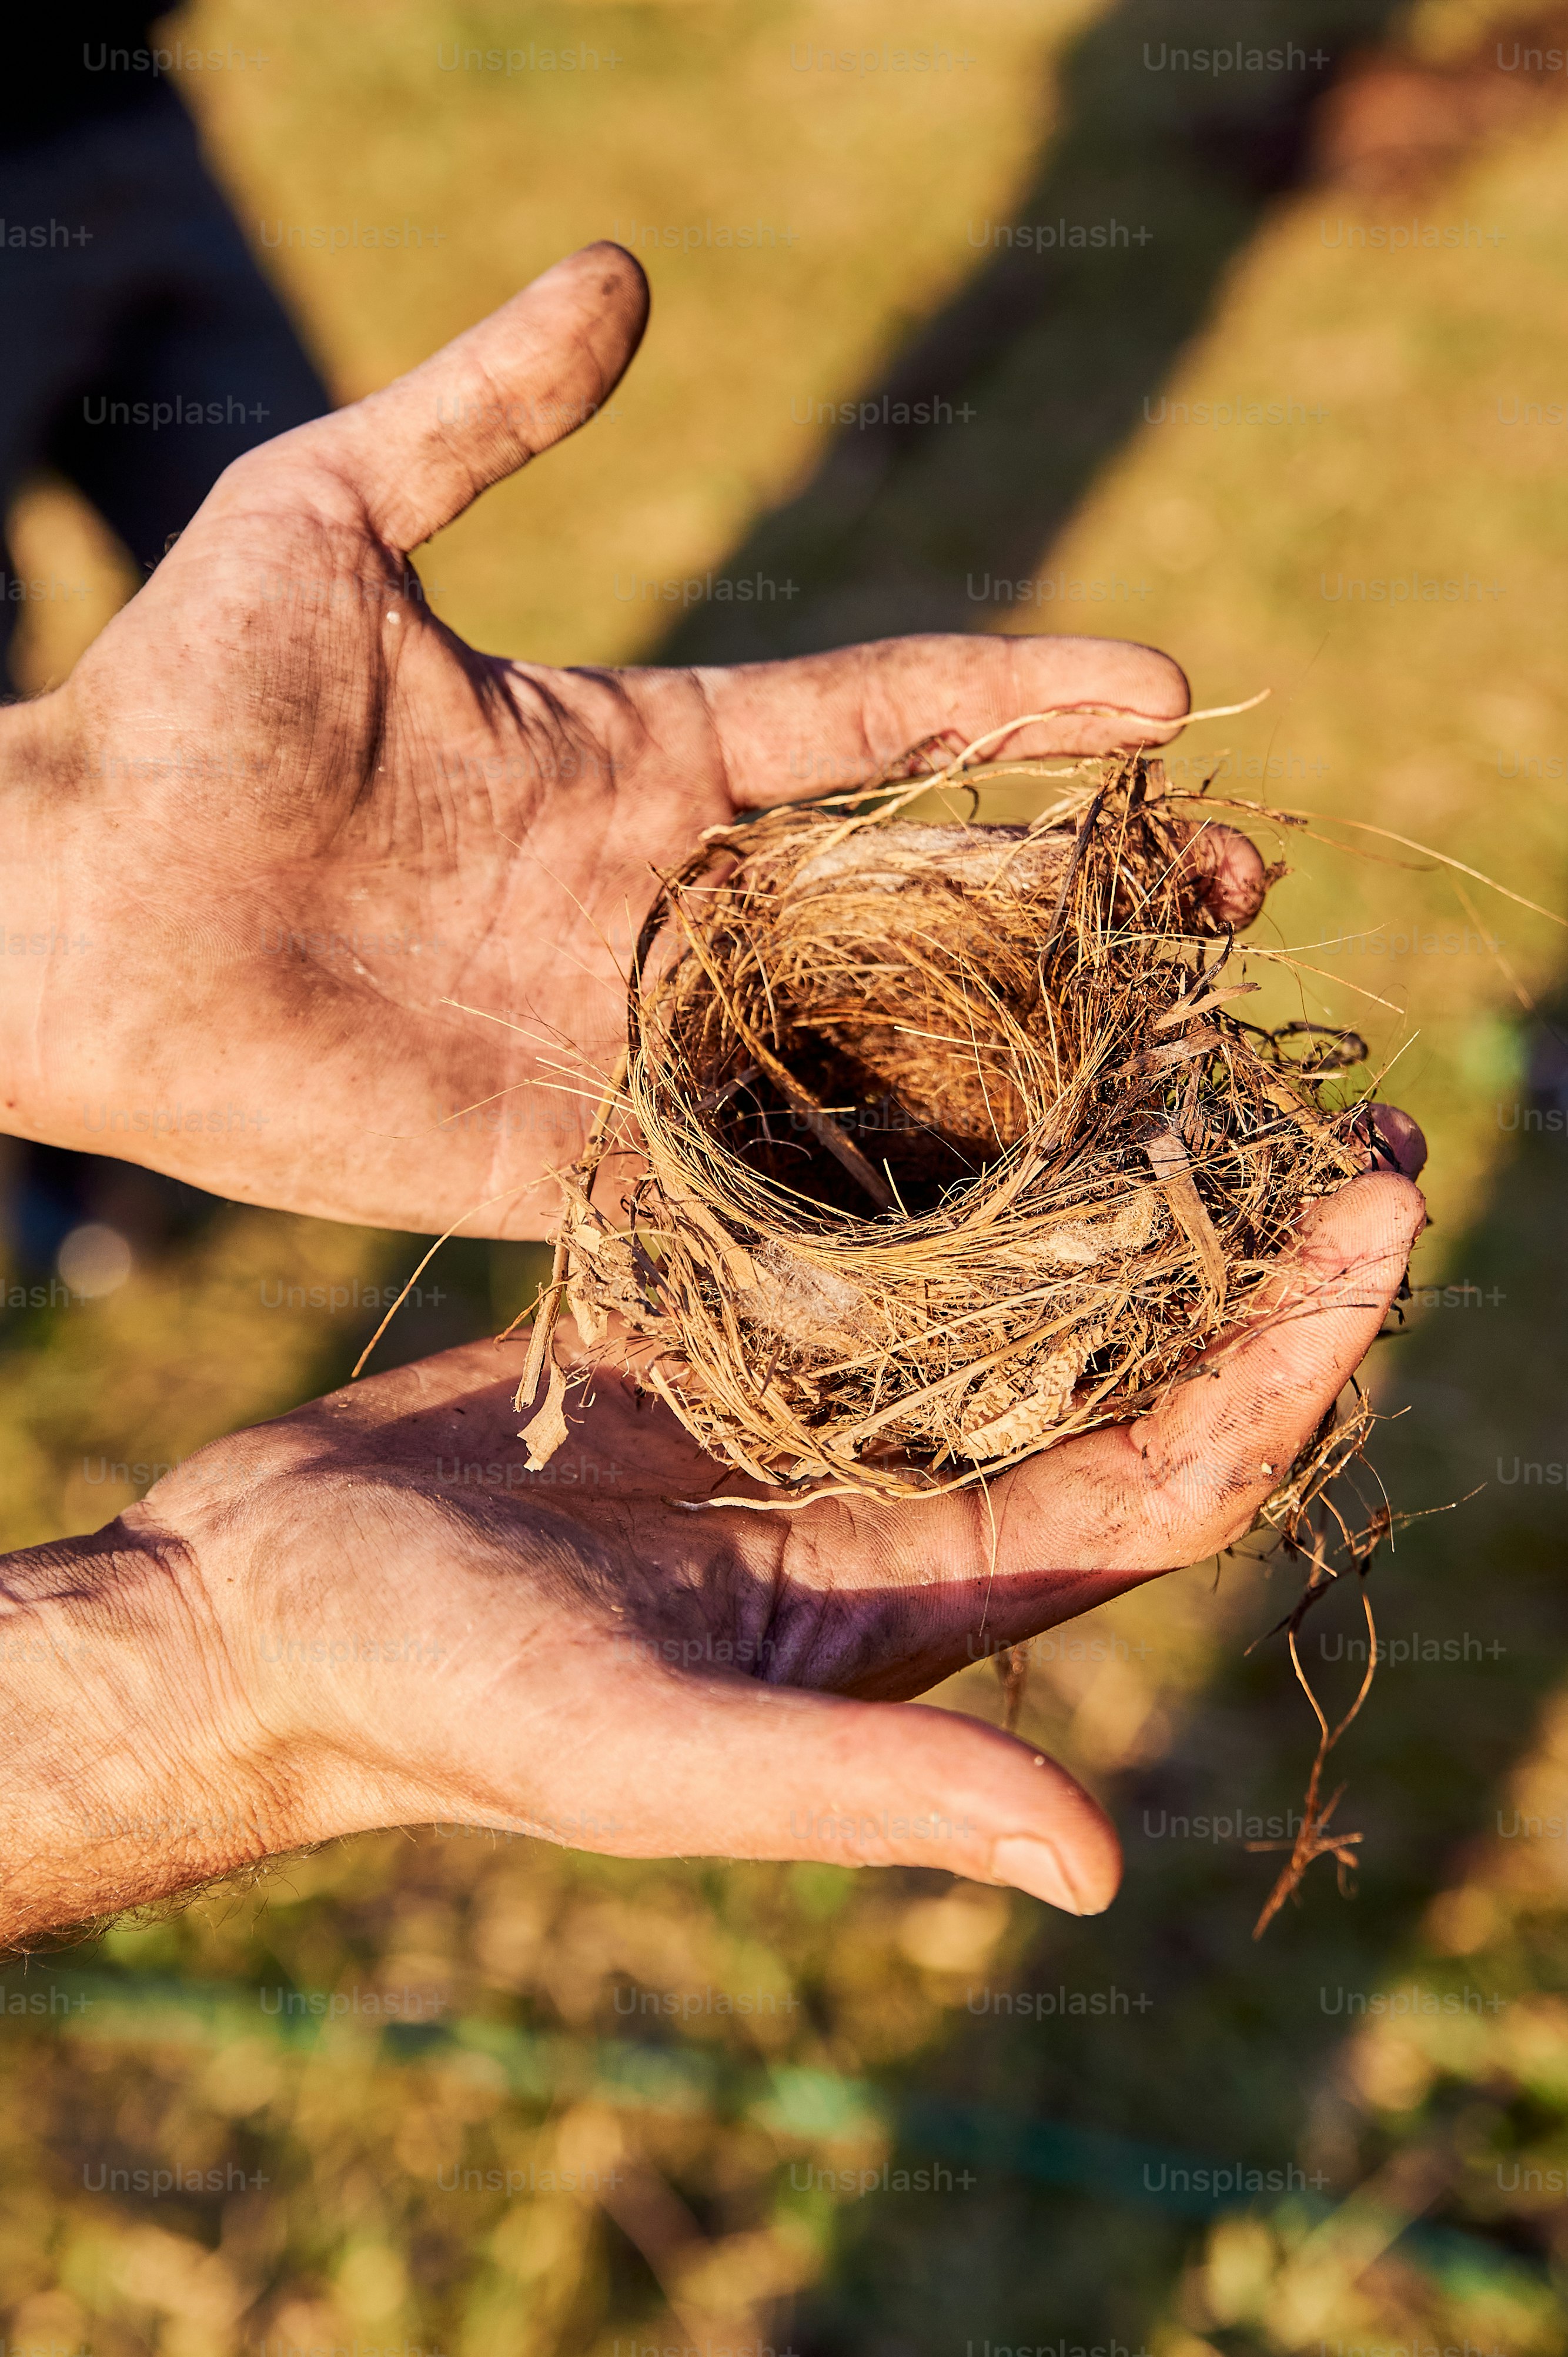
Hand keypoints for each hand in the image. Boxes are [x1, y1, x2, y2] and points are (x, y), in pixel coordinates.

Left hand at [0, 242, 1199, 1236]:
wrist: (66, 910)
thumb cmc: (181, 704)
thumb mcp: (336, 519)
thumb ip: (485, 413)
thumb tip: (621, 278)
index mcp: (642, 759)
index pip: (875, 725)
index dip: (1019, 704)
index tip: (1163, 692)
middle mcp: (665, 909)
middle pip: (915, 900)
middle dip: (1081, 896)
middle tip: (1239, 892)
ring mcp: (632, 1045)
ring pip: (864, 1051)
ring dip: (1018, 1059)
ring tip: (1177, 1059)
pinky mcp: (576, 1166)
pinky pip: (753, 1191)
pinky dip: (875, 1210)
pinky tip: (1012, 1224)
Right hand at [0, 1170, 1421, 1945]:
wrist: (260, 1615)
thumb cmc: (436, 1702)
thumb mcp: (651, 1753)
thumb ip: (868, 1793)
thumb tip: (1101, 1863)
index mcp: (917, 1596)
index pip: (1166, 1476)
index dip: (1288, 1365)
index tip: (1378, 1220)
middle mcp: (889, 1494)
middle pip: (1121, 1368)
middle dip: (1246, 1257)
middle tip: (1350, 1113)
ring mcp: (797, 1400)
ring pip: (1005, 1280)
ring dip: (1113, 1183)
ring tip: (1201, 1047)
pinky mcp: (701, 1323)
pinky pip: (850, 1223)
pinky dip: (933, 1141)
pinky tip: (981, 1031)